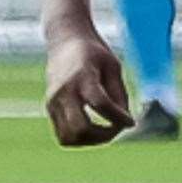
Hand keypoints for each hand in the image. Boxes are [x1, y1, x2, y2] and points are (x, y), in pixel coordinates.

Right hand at [44, 29, 133, 145]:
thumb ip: (119, 94)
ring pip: (69, 137)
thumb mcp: (113, 67)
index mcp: (82, 76)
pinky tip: (95, 130)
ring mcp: (53, 101)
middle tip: (118, 128)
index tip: (132, 122)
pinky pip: (64, 135)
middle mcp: (64, 91)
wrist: (65, 41)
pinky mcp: (49, 108)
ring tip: (107, 131)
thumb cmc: (94, 53)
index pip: (101, 104)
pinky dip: (81, 139)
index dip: (119, 118)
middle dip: (103, 135)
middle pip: (80, 128)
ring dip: (91, 141)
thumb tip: (125, 122)